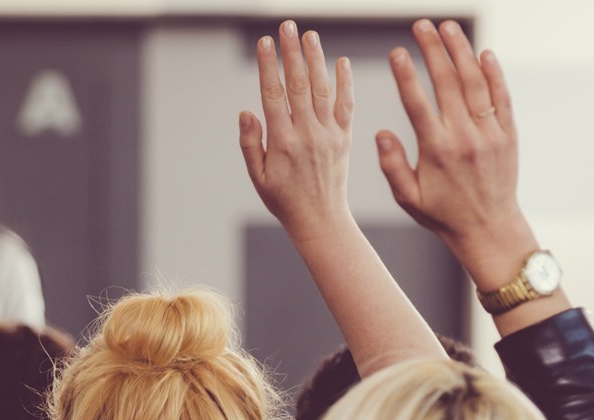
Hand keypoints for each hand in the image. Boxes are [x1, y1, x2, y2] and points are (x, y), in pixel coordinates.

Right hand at [239, 21, 357, 238]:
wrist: (320, 219)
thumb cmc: (283, 199)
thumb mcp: (258, 177)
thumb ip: (251, 143)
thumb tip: (247, 111)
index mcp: (283, 143)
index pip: (274, 95)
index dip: (269, 66)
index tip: (265, 42)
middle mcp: (307, 135)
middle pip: (299, 85)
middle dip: (292, 53)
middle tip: (288, 26)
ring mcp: (328, 135)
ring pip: (323, 90)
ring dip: (316, 60)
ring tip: (310, 36)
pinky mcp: (344, 138)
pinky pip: (346, 106)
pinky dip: (345, 83)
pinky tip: (341, 61)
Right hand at [378, 20, 537, 287]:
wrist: (488, 228)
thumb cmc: (443, 213)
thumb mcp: (408, 198)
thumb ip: (392, 165)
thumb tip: (381, 133)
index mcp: (435, 150)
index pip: (417, 103)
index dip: (405, 74)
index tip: (396, 51)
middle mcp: (463, 137)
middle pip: (447, 82)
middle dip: (432, 50)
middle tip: (421, 25)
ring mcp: (489, 133)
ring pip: (475, 83)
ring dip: (461, 51)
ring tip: (448, 28)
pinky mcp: (507, 134)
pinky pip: (501, 97)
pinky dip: (494, 73)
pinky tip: (483, 52)